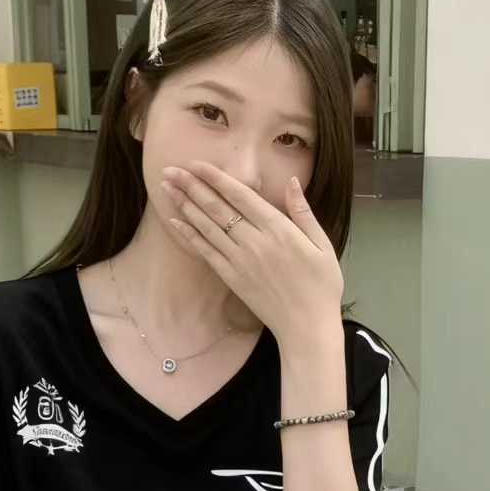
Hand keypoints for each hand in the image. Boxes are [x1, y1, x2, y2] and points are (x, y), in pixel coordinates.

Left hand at [159, 161, 344, 342]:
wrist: (307, 326)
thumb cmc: (321, 286)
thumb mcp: (322, 245)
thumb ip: (303, 213)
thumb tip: (293, 183)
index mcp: (278, 229)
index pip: (241, 195)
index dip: (216, 178)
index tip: (197, 164)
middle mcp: (255, 242)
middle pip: (217, 207)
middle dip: (192, 186)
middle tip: (170, 169)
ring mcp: (240, 261)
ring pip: (207, 226)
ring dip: (185, 205)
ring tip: (167, 187)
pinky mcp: (232, 278)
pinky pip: (206, 252)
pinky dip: (189, 235)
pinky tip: (175, 221)